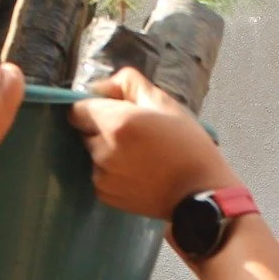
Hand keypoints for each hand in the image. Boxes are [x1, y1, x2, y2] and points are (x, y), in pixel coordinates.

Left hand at [68, 67, 241, 219]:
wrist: (200, 194)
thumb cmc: (188, 145)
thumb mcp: (164, 102)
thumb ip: (128, 84)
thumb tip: (101, 88)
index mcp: (116, 123)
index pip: (78, 109)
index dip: (94, 107)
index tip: (113, 111)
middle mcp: (102, 151)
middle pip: (85, 132)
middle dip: (101, 129)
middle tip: (134, 135)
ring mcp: (101, 176)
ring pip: (93, 154)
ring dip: (107, 151)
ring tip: (139, 156)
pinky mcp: (105, 196)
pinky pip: (100, 175)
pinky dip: (111, 172)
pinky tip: (137, 173)